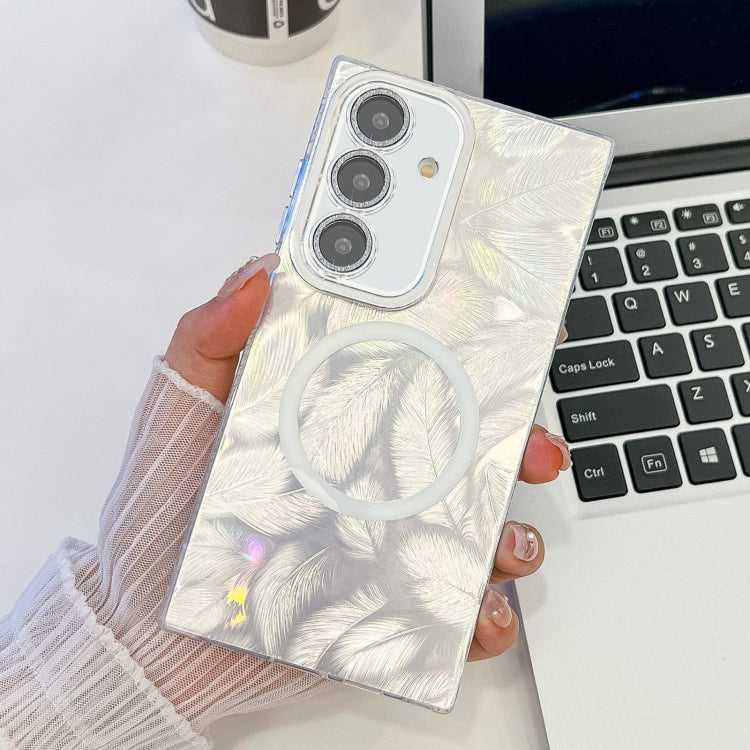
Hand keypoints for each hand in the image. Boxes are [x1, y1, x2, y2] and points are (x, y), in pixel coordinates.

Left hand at [166, 252, 570, 664]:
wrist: (150, 621)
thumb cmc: (163, 504)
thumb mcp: (182, 404)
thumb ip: (211, 335)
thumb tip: (264, 274)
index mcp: (338, 417)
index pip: (417, 375)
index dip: (470, 352)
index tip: (512, 331)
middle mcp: (373, 473)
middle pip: (466, 449)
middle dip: (516, 442)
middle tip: (533, 446)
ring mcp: (383, 539)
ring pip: (475, 527)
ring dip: (513, 530)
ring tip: (508, 539)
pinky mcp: (384, 605)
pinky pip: (450, 609)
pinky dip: (480, 614)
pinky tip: (479, 615)